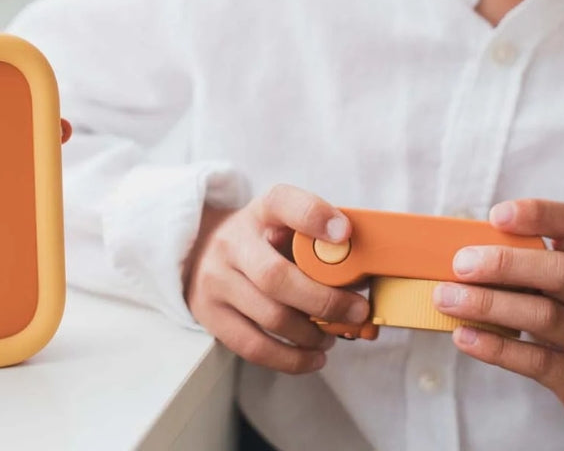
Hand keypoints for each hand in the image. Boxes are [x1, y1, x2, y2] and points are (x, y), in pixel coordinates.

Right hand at [183, 186, 369, 373]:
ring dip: (312, 334)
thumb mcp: (284, 224)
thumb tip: (362, 277)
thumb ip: (316, 241)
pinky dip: (292, 359)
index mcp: (259, 212)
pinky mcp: (210, 314)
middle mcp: (232, 242)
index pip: (282, 202)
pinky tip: (313, 357)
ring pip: (270, 316)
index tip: (344, 232)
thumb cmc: (262, 241)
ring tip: (332, 335)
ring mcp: (216, 279)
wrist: (202, 249)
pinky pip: (254, 347)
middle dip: (325, 301)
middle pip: (276, 276)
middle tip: (357, 311)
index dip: (314, 217)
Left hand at [432, 198, 563, 438]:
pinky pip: (537, 361)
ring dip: (488, 304)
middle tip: (460, 264)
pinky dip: (496, 347)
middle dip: (506, 263)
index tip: (496, 215)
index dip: (537, 214)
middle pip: (560, 271)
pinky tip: (463, 337)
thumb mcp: (552, 288)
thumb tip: (446, 253)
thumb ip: (513, 266)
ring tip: (446, 299)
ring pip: (545, 316)